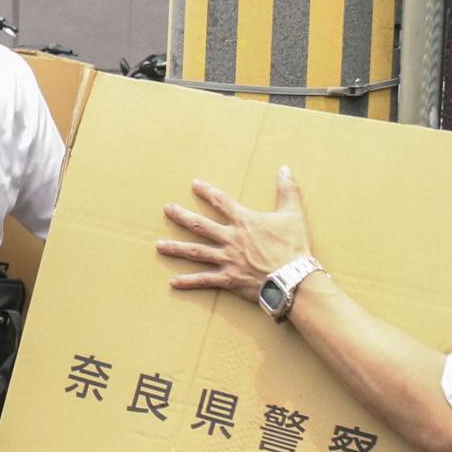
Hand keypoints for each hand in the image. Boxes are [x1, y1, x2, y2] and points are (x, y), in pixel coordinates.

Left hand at [156, 166, 314, 303]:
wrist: (294, 277)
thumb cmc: (294, 246)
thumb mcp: (293, 214)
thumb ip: (287, 190)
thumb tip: (285, 169)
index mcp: (244, 221)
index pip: (221, 201)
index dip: (207, 191)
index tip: (194, 184)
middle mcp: (231, 238)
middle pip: (200, 225)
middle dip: (181, 216)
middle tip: (166, 209)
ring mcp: (227, 259)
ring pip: (195, 252)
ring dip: (176, 248)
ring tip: (158, 246)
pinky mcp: (228, 279)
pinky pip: (204, 280)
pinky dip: (188, 282)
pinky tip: (173, 282)